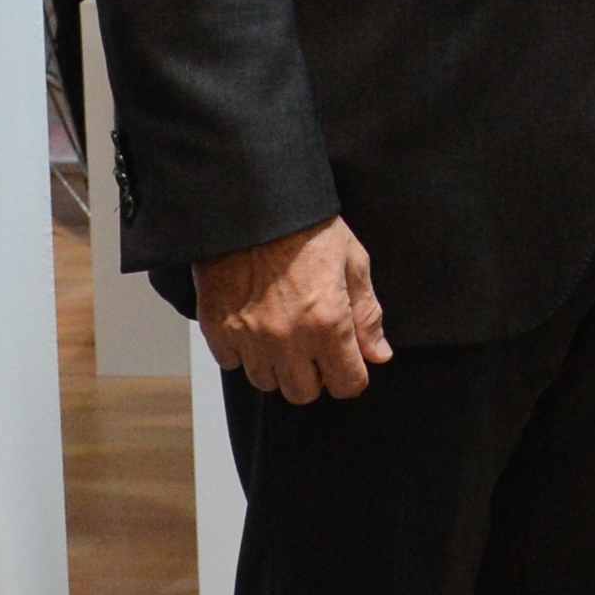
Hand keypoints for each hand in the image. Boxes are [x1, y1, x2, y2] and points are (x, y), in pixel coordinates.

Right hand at [195, 218, 390, 403]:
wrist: (253, 201)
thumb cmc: (307, 226)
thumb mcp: (353, 262)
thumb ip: (367, 315)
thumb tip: (378, 355)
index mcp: (328, 322)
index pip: (347, 385)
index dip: (352, 375)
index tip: (347, 361)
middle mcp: (287, 338)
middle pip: (303, 393)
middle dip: (314, 374)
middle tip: (313, 345)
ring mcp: (248, 336)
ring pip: (266, 382)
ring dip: (277, 365)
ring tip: (282, 331)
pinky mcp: (217, 328)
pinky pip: (231, 362)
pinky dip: (242, 350)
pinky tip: (253, 322)